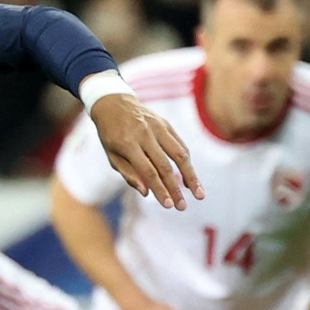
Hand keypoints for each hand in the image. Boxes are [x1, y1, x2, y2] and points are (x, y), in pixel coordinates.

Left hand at [87, 92, 203, 210]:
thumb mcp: (111, 155)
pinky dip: (187, 162)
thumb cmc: (110, 134)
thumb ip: (128, 174)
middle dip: (175, 189)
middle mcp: (145, 134)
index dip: (160, 190)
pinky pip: (180, 144)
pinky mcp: (166, 124)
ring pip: (180, 154)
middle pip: (165, 166)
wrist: (113, 103)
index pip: (148, 172)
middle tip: (183, 207)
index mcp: (128, 144)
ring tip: (199, 194)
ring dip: (191, 176)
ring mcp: (157, 127)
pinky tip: (190, 178)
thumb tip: (146, 192)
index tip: (168, 205)